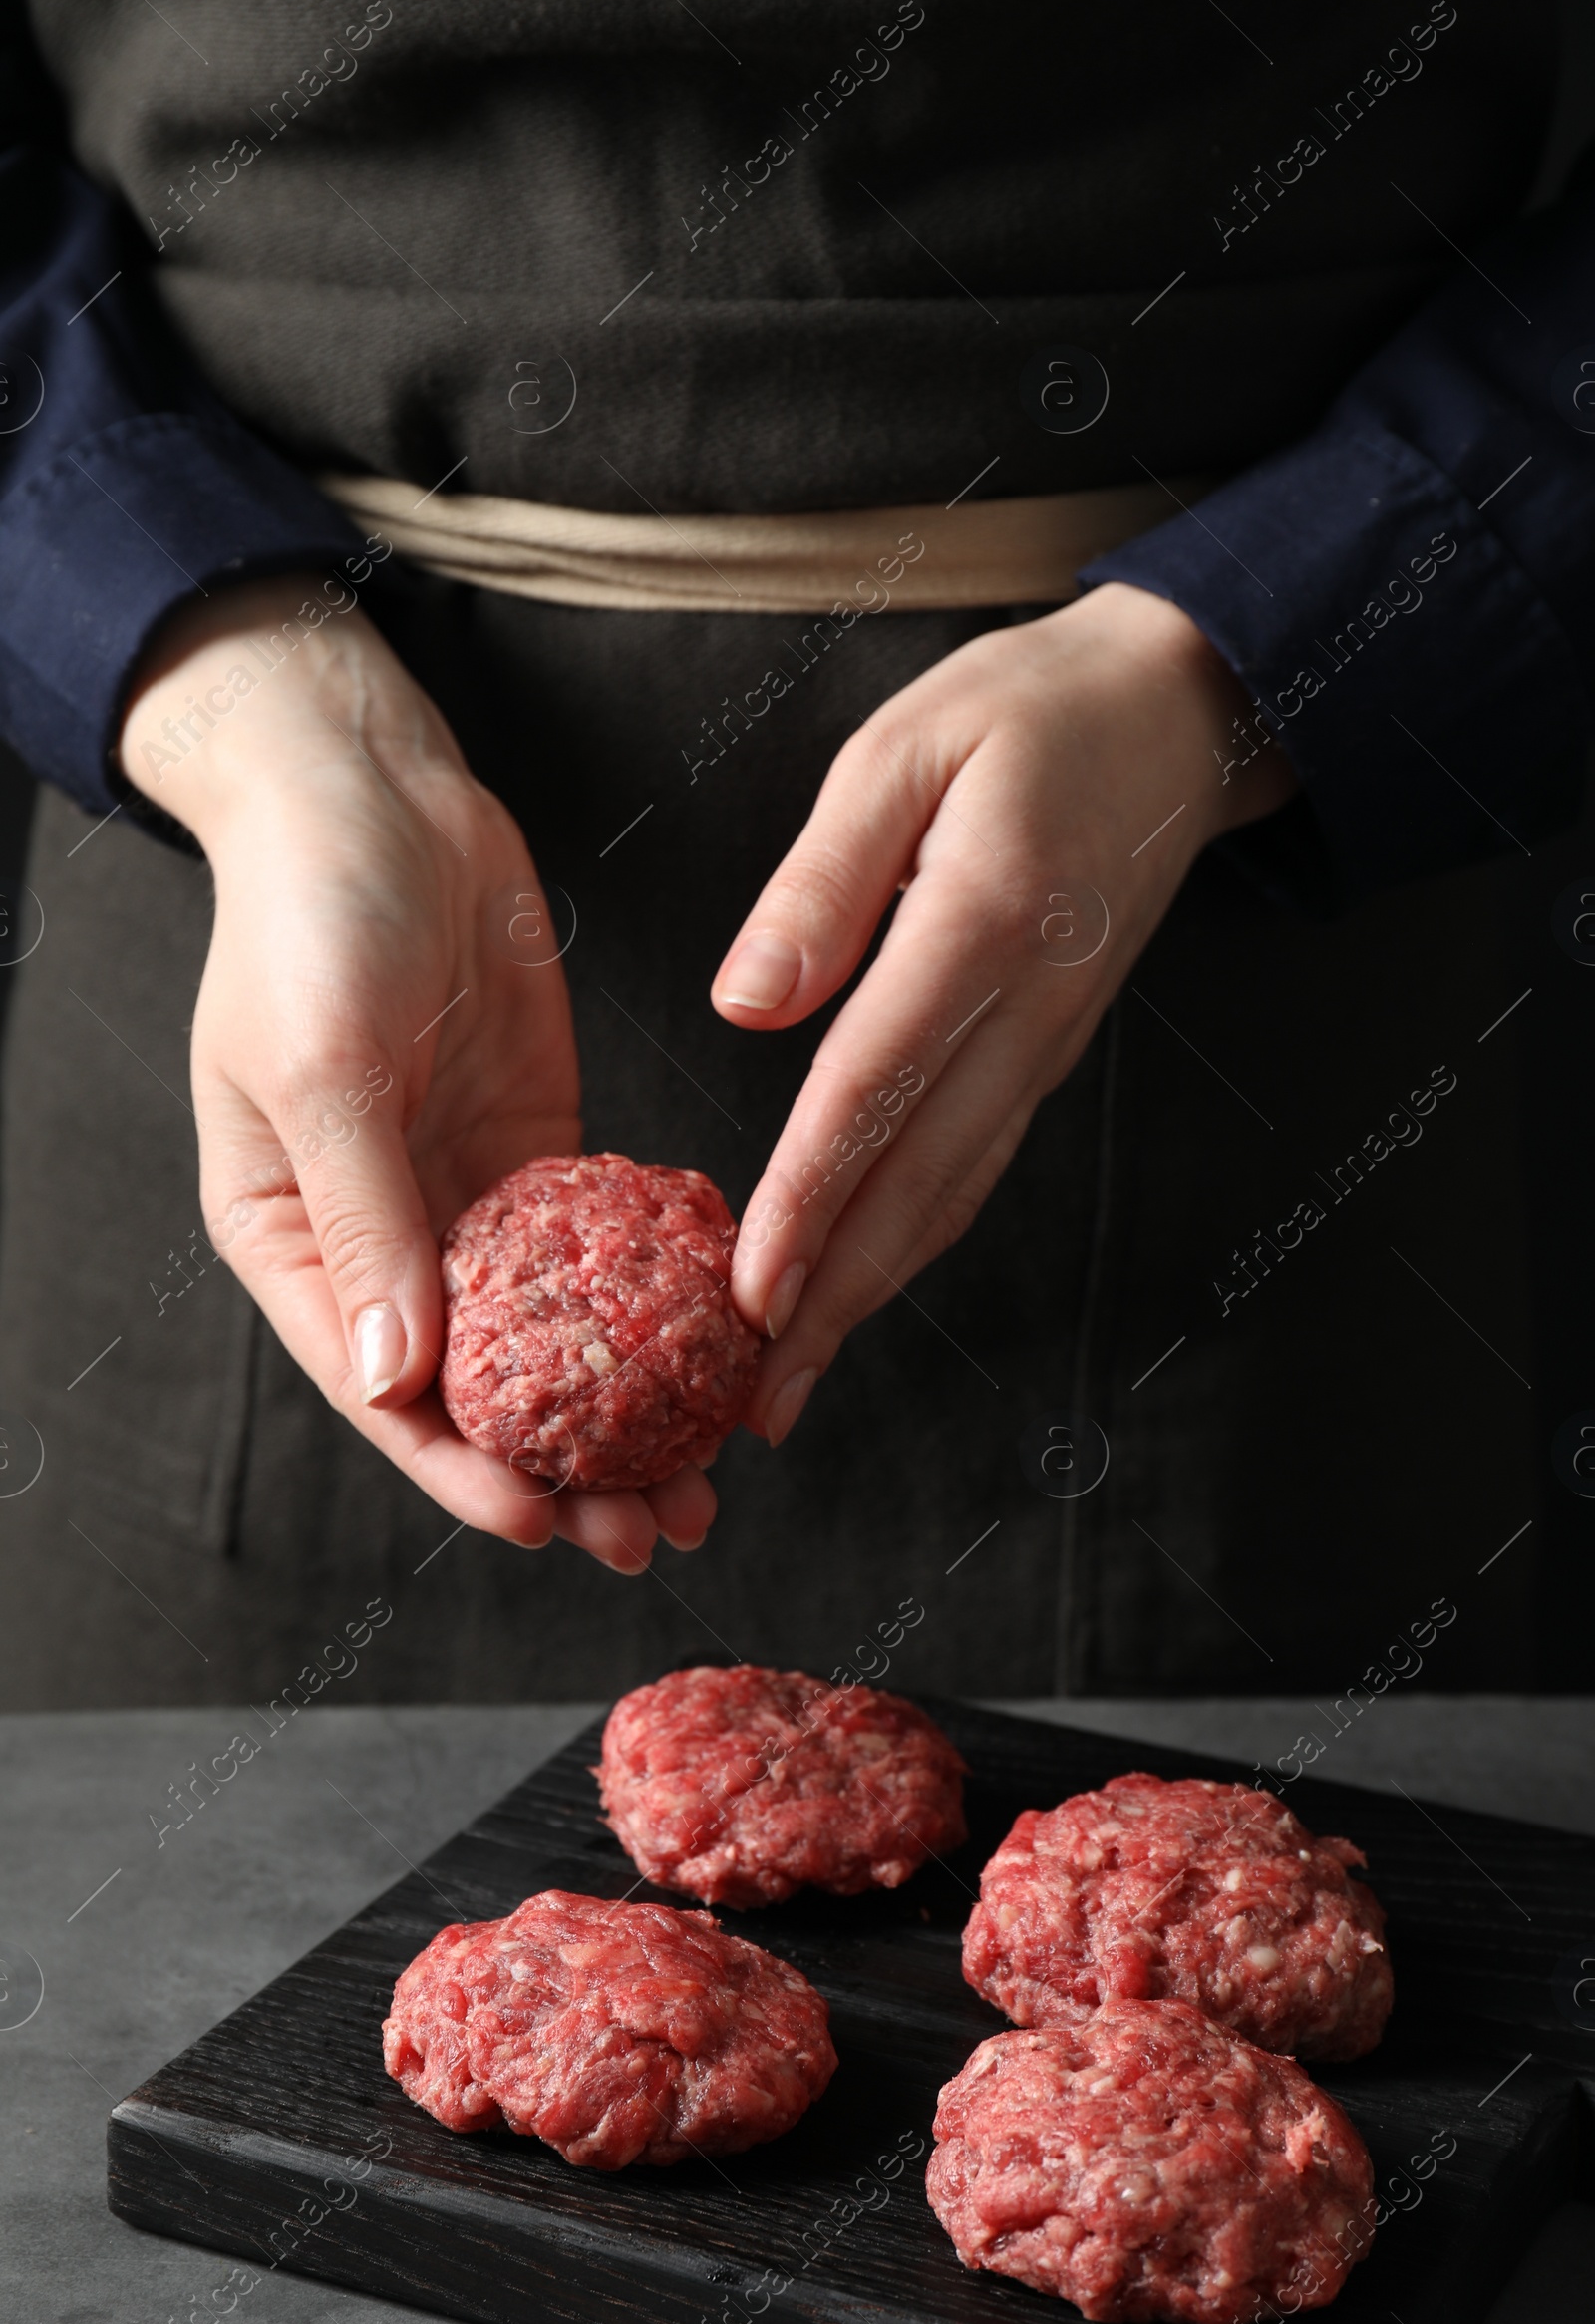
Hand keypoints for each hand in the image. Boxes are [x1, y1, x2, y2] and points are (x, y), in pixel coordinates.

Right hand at [119, 574, 715, 1570]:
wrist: (375, 792)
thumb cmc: (310, 916)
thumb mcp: (319, 1065)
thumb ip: (363, 1218)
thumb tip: (399, 1378)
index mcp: (291, 1239)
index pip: (380, 1389)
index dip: (459, 1467)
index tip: (541, 1523)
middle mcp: (379, 1237)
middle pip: (475, 1387)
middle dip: (561, 1469)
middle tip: (648, 1530)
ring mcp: (463, 1197)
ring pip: (546, 1339)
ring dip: (616, 1412)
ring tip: (694, 1481)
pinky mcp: (535, 1148)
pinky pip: (594, 1251)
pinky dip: (645, 1309)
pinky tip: (708, 1353)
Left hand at [711, 582, 1295, 1443]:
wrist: (1178, 714)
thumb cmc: (1027, 715)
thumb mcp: (904, 750)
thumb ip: (825, 882)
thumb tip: (746, 1005)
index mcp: (983, 929)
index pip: (875, 1093)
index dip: (808, 1202)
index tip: (748, 1297)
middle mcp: (1026, 1013)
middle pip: (920, 1183)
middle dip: (833, 1300)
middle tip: (760, 1403)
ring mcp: (1047, 1043)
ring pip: (954, 1194)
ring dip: (873, 1294)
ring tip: (795, 1378)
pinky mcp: (1047, 1051)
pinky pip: (975, 1164)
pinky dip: (913, 1240)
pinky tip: (861, 1285)